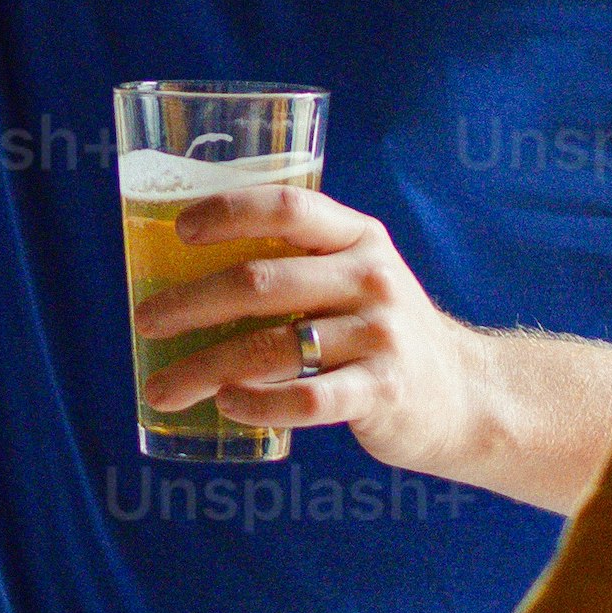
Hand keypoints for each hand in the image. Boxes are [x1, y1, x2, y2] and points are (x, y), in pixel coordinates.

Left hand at [134, 177, 500, 478]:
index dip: (228, 211)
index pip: (287, 206)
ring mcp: (379, 336)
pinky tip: (228, 406)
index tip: (179, 230)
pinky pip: (307, 400)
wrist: (466, 395)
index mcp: (357, 238)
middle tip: (145, 321)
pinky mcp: (383, 392)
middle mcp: (370, 279)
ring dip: (204, 368)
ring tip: (162, 387)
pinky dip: (258, 404)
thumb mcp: (356, 277)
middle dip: (190, 302)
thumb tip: (187, 271)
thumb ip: (298, 264)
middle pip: (261, 281)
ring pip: (271, 348)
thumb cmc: (381, 332)